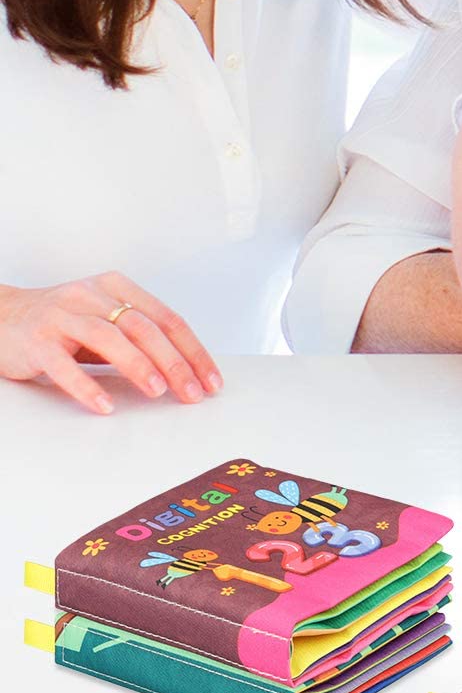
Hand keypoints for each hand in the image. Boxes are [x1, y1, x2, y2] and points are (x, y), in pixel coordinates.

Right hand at [0, 273, 221, 414]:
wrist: (1, 318)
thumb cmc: (63, 322)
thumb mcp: (107, 320)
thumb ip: (140, 336)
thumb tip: (186, 369)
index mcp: (117, 288)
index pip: (167, 318)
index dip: (193, 350)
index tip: (210, 380)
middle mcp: (91, 296)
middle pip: (144, 327)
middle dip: (174, 362)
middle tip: (192, 392)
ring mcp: (62, 316)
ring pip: (109, 338)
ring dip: (139, 366)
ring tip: (158, 391)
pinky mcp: (36, 341)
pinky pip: (64, 365)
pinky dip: (87, 386)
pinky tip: (105, 405)